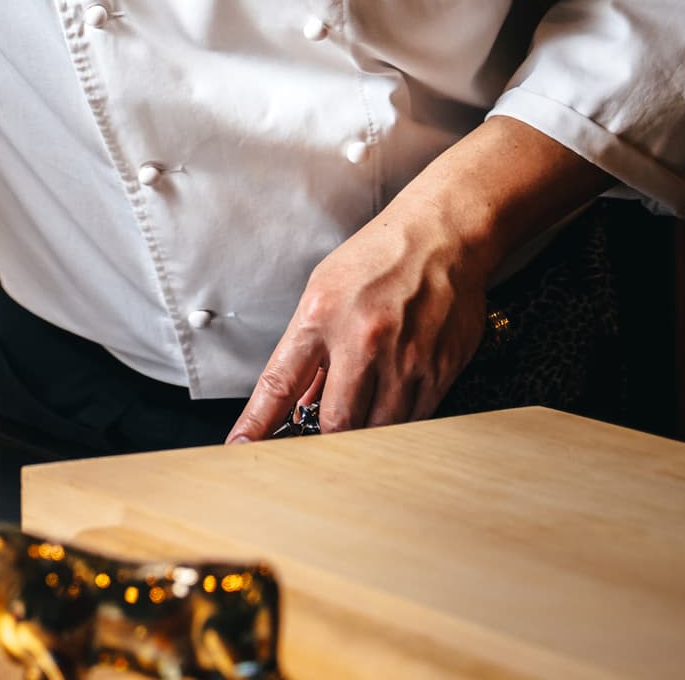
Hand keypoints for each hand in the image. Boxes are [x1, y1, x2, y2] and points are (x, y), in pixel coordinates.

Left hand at [226, 204, 491, 440]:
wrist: (442, 237)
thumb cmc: (377, 260)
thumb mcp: (322, 291)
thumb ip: (310, 350)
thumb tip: (300, 400)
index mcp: (320, 318)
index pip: (279, 383)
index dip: (258, 422)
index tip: (242, 446)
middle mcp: (362, 342)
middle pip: (335, 422)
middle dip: (323, 439)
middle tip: (319, 440)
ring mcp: (406, 359)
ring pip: (378, 430)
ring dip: (364, 434)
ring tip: (362, 414)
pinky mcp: (440, 370)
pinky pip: (415, 419)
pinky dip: (398, 422)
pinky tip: (393, 401)